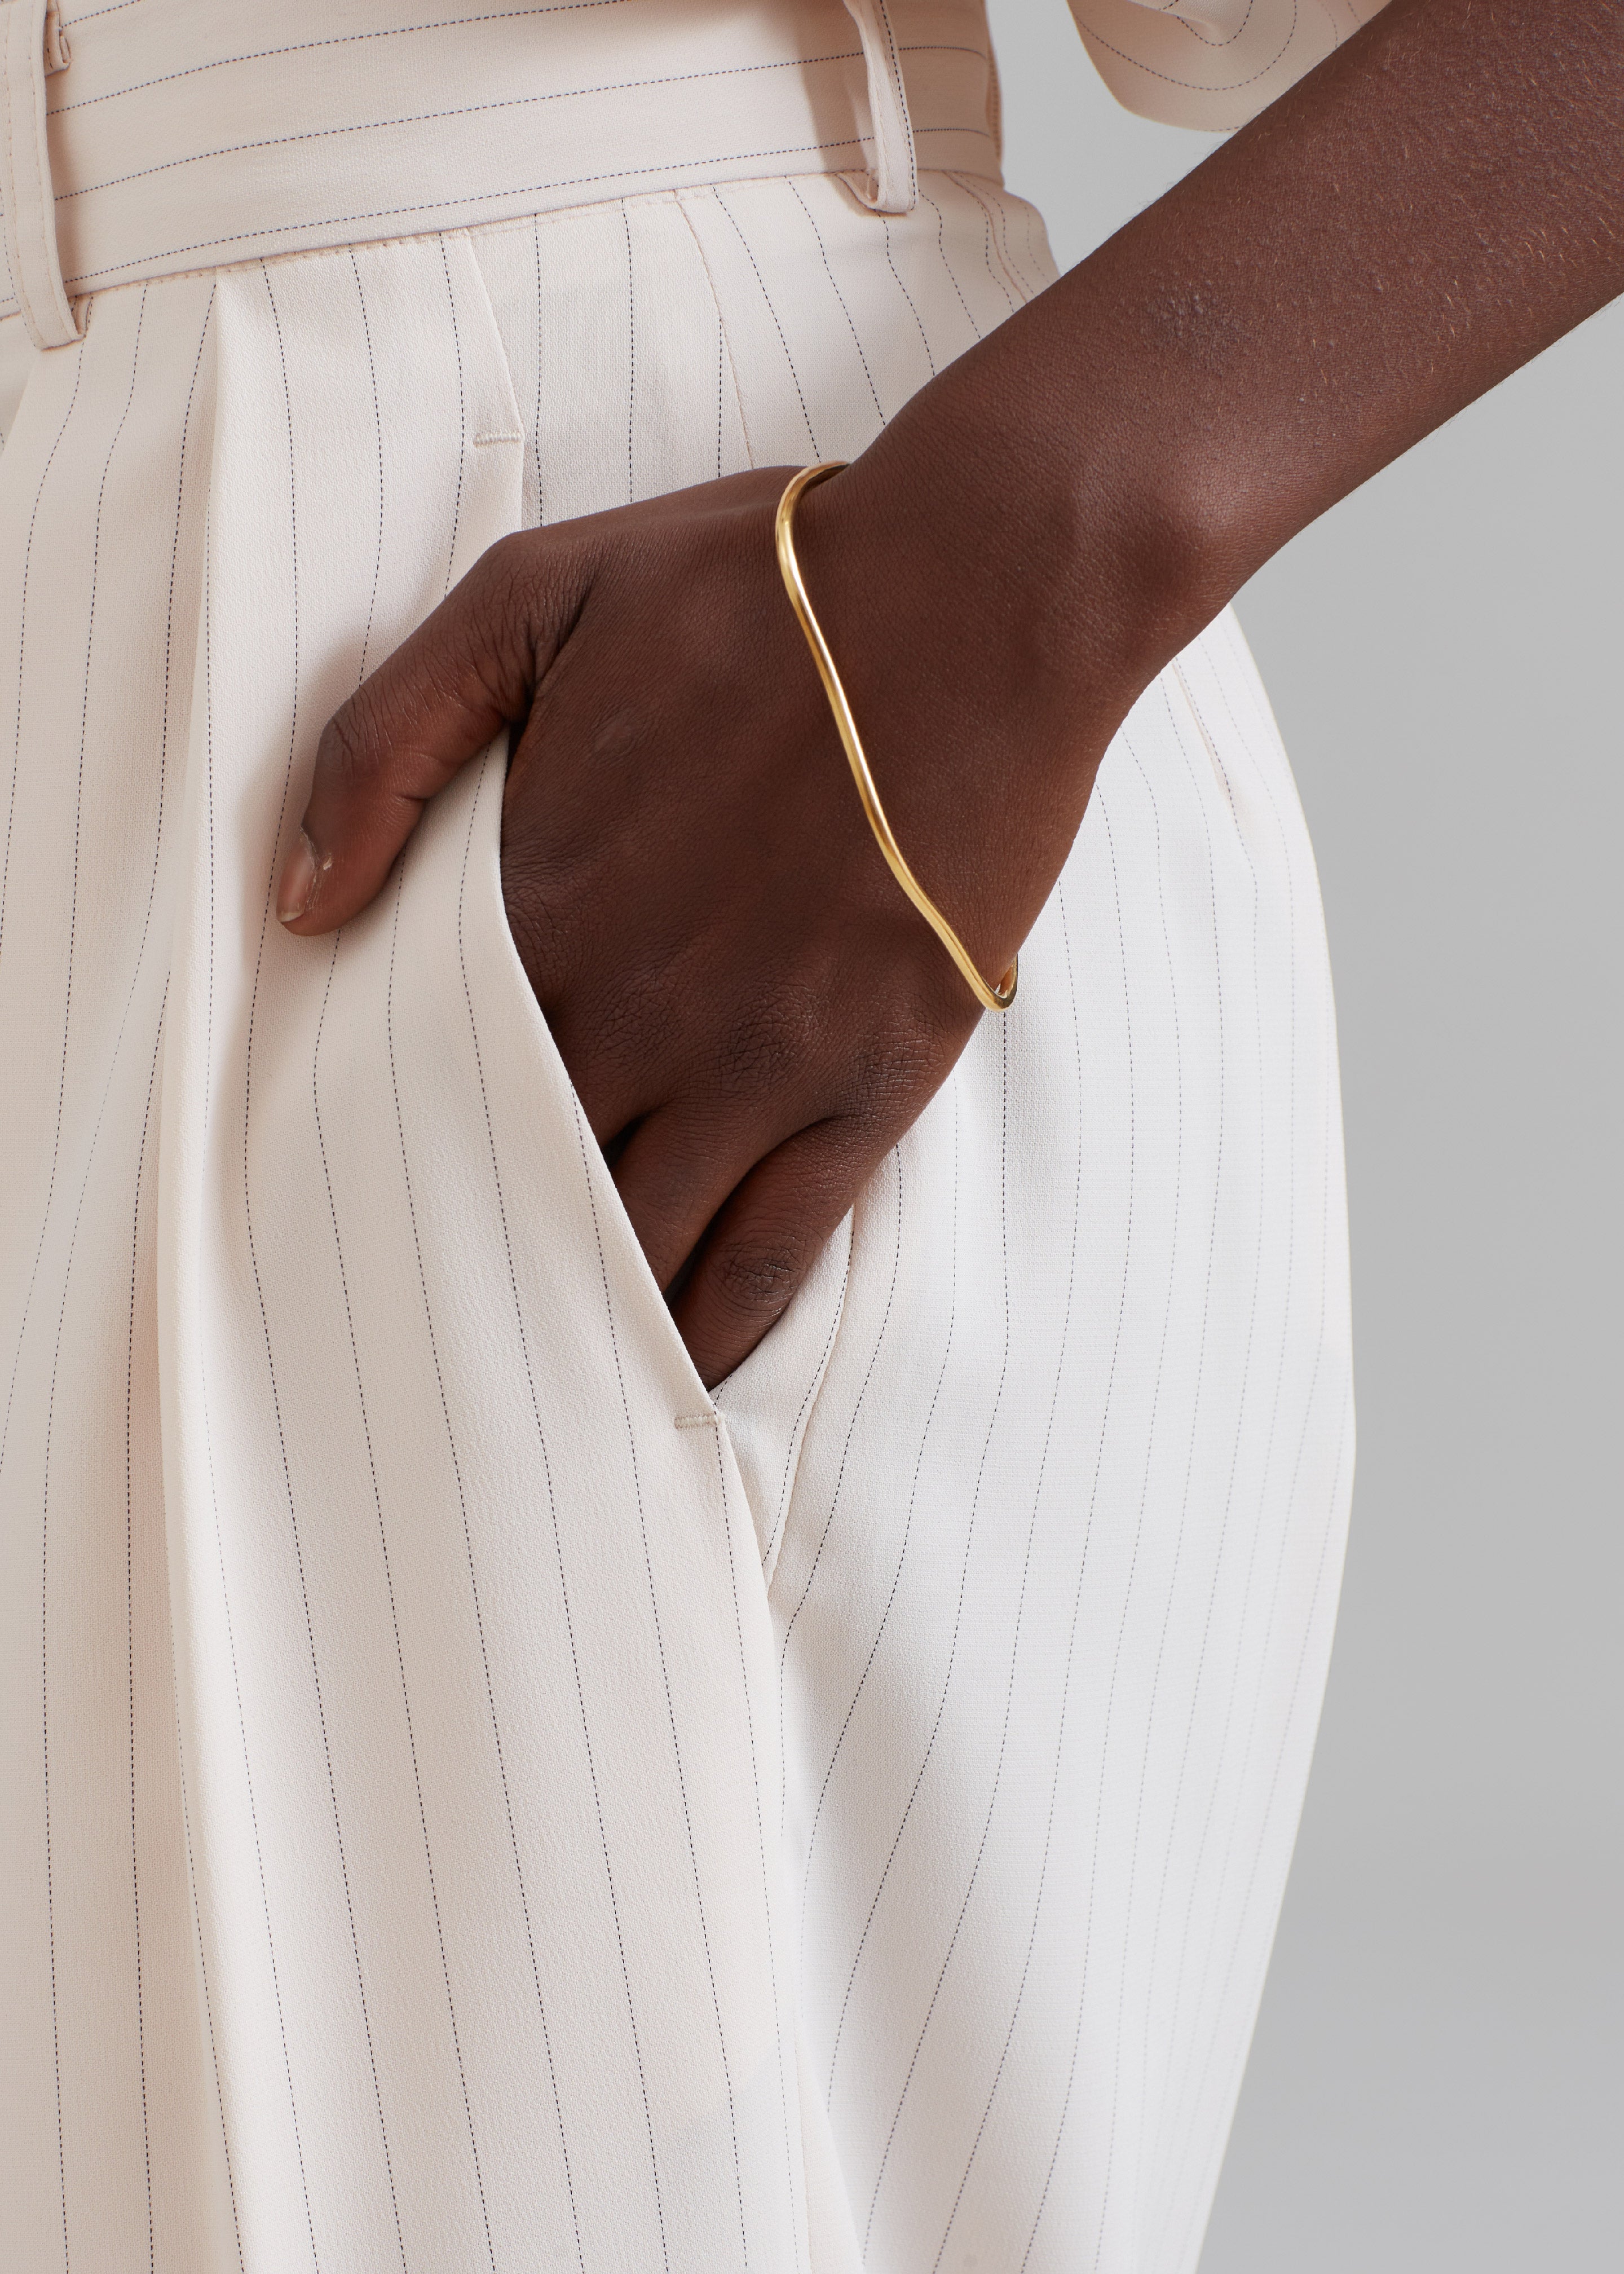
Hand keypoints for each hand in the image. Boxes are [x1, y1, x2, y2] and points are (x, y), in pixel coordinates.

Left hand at [276, 460, 1109, 1385]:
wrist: (980, 595)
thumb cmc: (759, 586)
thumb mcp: (528, 592)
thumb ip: (386, 740)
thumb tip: (300, 906)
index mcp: (540, 903)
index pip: (426, 1075)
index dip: (387, 1153)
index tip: (353, 1208)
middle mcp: (635, 1009)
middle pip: (522, 1182)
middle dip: (474, 1258)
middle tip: (430, 1333)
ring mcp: (759, 1061)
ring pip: (643, 1242)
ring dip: (585, 1312)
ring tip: (539, 1383)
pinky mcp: (870, 1085)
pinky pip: (779, 1251)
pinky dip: (722, 1324)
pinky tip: (684, 1368)